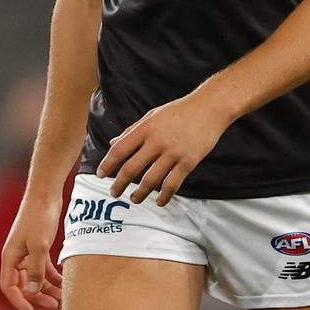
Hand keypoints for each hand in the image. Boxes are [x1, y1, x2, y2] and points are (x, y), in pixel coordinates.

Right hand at [0, 195, 63, 309]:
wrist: (46, 192)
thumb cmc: (39, 216)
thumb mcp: (39, 245)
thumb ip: (36, 269)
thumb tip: (32, 292)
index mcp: (10, 256)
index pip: (9, 287)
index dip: (18, 301)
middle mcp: (16, 256)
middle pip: (23, 284)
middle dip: (37, 296)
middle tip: (54, 304)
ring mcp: (27, 251)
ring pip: (35, 276)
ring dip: (47, 287)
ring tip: (62, 296)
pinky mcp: (38, 246)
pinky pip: (43, 267)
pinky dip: (52, 275)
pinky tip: (63, 281)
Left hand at [96, 91, 229, 205]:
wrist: (209, 107)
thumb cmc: (179, 111)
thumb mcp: (153, 115)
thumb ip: (132, 130)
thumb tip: (113, 143)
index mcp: (146, 128)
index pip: (120, 149)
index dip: (108, 163)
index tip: (101, 175)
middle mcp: (157, 141)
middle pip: (132, 168)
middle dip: (119, 184)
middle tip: (114, 192)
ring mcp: (173, 152)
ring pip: (150, 180)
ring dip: (139, 193)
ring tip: (134, 199)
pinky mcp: (188, 162)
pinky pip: (172, 184)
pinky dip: (164, 196)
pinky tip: (159, 201)